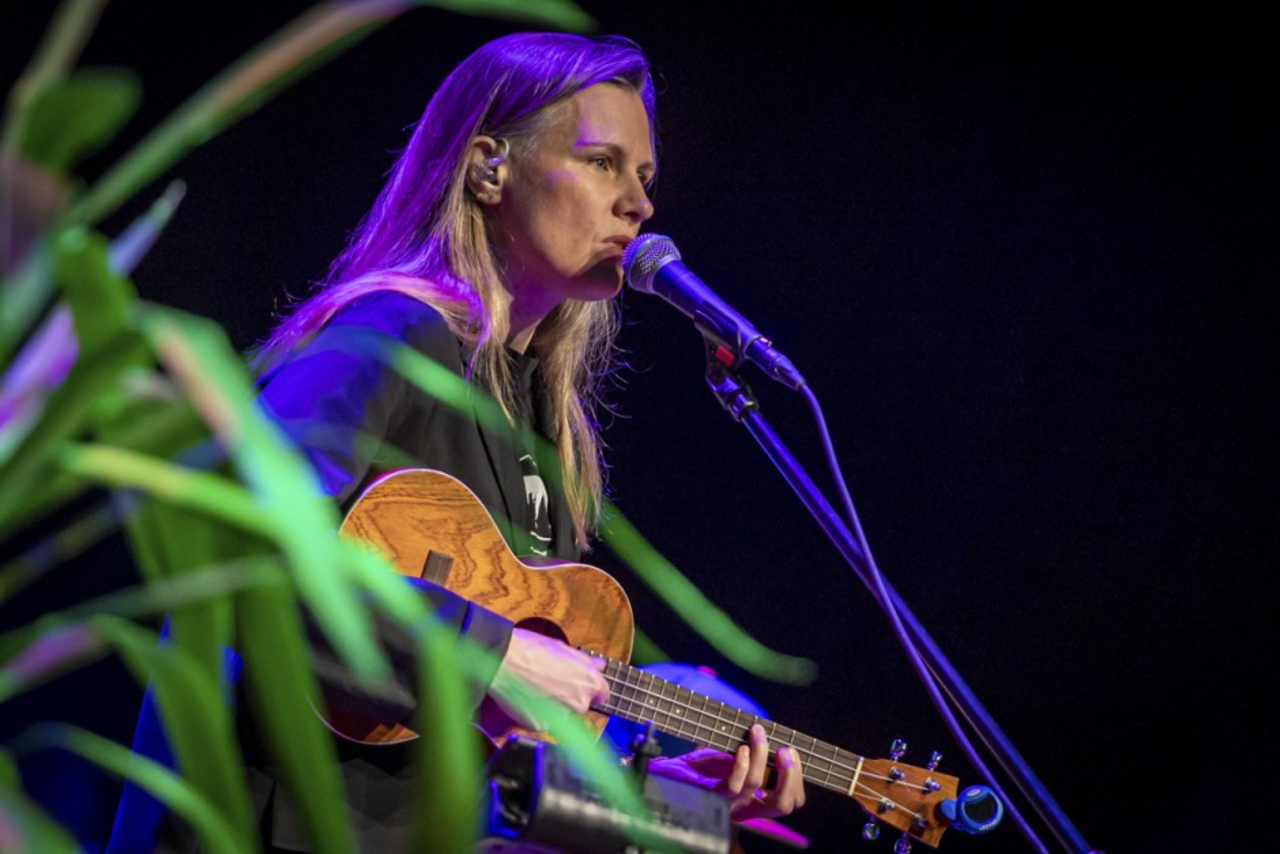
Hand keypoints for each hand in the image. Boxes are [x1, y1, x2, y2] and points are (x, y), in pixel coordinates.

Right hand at [487, 628, 608, 729]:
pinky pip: (542, 722)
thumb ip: (585, 662)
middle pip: (581, 705)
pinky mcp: (540, 725)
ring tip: (536, 687)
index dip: (591, 690)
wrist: (503, 660)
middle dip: (569, 697)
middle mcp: (579, 702)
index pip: (602, 695)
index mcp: (589, 682)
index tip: (580, 687)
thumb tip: (600, 665)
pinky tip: (526, 697)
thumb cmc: (532, 650)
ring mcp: (560, 716)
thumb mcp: (564, 649)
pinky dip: (536, 713)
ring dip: (553, 706)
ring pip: (561, 715)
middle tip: (551, 682)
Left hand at [648, 723, 805, 820]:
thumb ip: (742, 753)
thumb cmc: (687, 768)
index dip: (797, 781)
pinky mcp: (709, 798)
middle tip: (786, 750)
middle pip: (782, 806)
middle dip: (791, 775)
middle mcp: (742, 809)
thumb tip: (763, 737)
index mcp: (750, 802)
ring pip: (758, 789)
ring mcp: (726, 806)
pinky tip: (741, 749)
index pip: (787, 803)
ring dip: (763, 756)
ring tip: (758, 734)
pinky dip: (741, 763)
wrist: (654, 777)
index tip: (792, 752)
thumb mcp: (720, 758)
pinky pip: (733, 785)